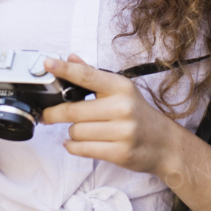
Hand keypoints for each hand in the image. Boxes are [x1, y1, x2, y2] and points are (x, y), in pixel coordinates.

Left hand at [40, 54, 178, 175]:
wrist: (164, 144)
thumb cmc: (138, 114)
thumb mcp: (121, 91)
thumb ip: (93, 76)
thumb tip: (71, 58)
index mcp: (121, 87)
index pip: (87, 76)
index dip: (65, 69)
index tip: (47, 64)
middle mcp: (123, 107)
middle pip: (73, 110)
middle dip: (54, 113)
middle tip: (46, 115)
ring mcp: (123, 131)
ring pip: (76, 131)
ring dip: (72, 132)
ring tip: (81, 131)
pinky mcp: (120, 152)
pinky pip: (82, 149)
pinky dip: (73, 147)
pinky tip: (76, 143)